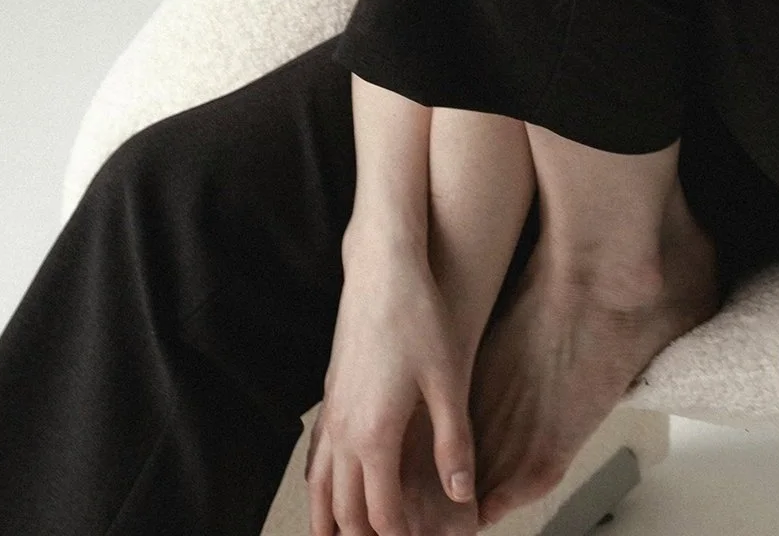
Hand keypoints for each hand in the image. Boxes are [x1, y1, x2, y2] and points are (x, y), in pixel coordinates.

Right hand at [306, 230, 477, 535]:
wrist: (381, 267)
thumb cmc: (418, 318)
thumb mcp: (448, 383)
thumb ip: (455, 446)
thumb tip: (462, 498)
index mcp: (374, 435)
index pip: (381, 515)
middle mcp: (345, 429)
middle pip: (344, 509)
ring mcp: (332, 410)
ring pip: (320, 484)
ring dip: (331, 518)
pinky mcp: (330, 392)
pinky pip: (316, 452)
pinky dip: (319, 482)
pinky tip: (325, 486)